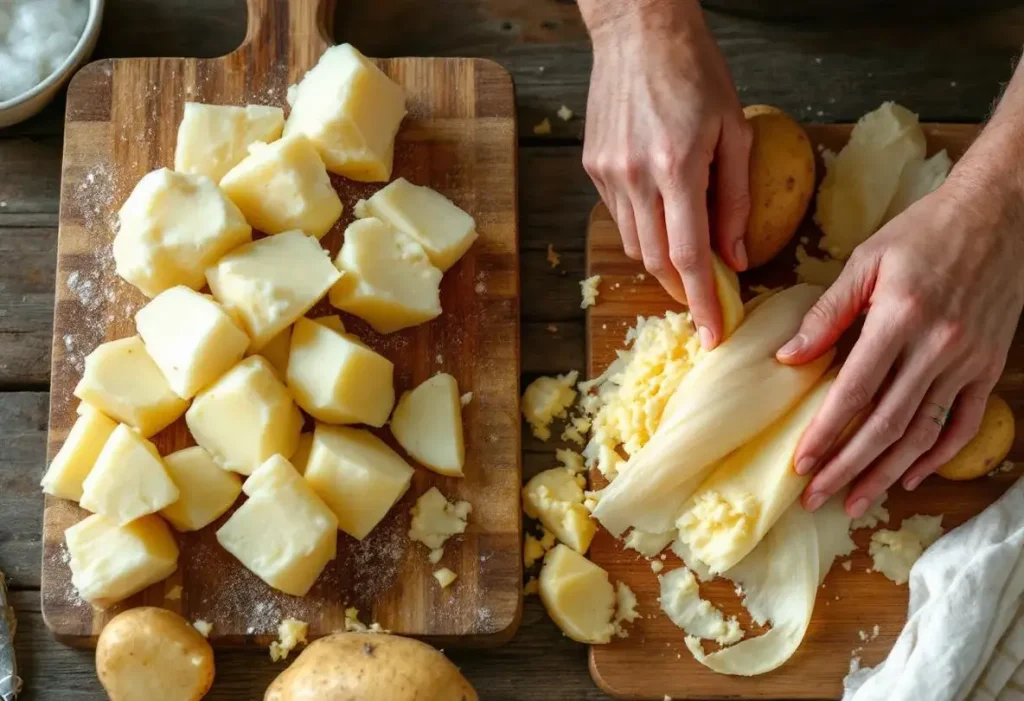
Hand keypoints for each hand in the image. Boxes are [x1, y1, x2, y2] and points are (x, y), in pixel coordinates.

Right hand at [580, 0, 750, 348]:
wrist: (639, 32)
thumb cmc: (696, 71)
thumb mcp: (735, 130)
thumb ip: (736, 198)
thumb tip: (736, 257)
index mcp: (676, 166)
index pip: (688, 255)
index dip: (702, 301)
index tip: (713, 333)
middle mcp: (635, 177)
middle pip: (655, 260)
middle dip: (681, 290)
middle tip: (705, 300)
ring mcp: (608, 175)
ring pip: (634, 245)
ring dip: (662, 262)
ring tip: (687, 258)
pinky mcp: (593, 169)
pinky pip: (619, 217)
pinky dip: (644, 229)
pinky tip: (662, 215)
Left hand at [777, 168, 1023, 518]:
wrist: (1002, 212)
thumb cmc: (924, 231)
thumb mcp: (867, 259)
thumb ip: (828, 312)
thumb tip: (787, 358)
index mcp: (900, 318)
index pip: (854, 391)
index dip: (825, 432)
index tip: (800, 462)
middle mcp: (937, 347)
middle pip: (886, 424)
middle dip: (848, 467)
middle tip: (817, 498)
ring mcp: (969, 360)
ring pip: (924, 433)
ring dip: (887, 473)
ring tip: (856, 502)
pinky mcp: (990, 366)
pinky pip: (965, 423)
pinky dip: (939, 456)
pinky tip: (909, 476)